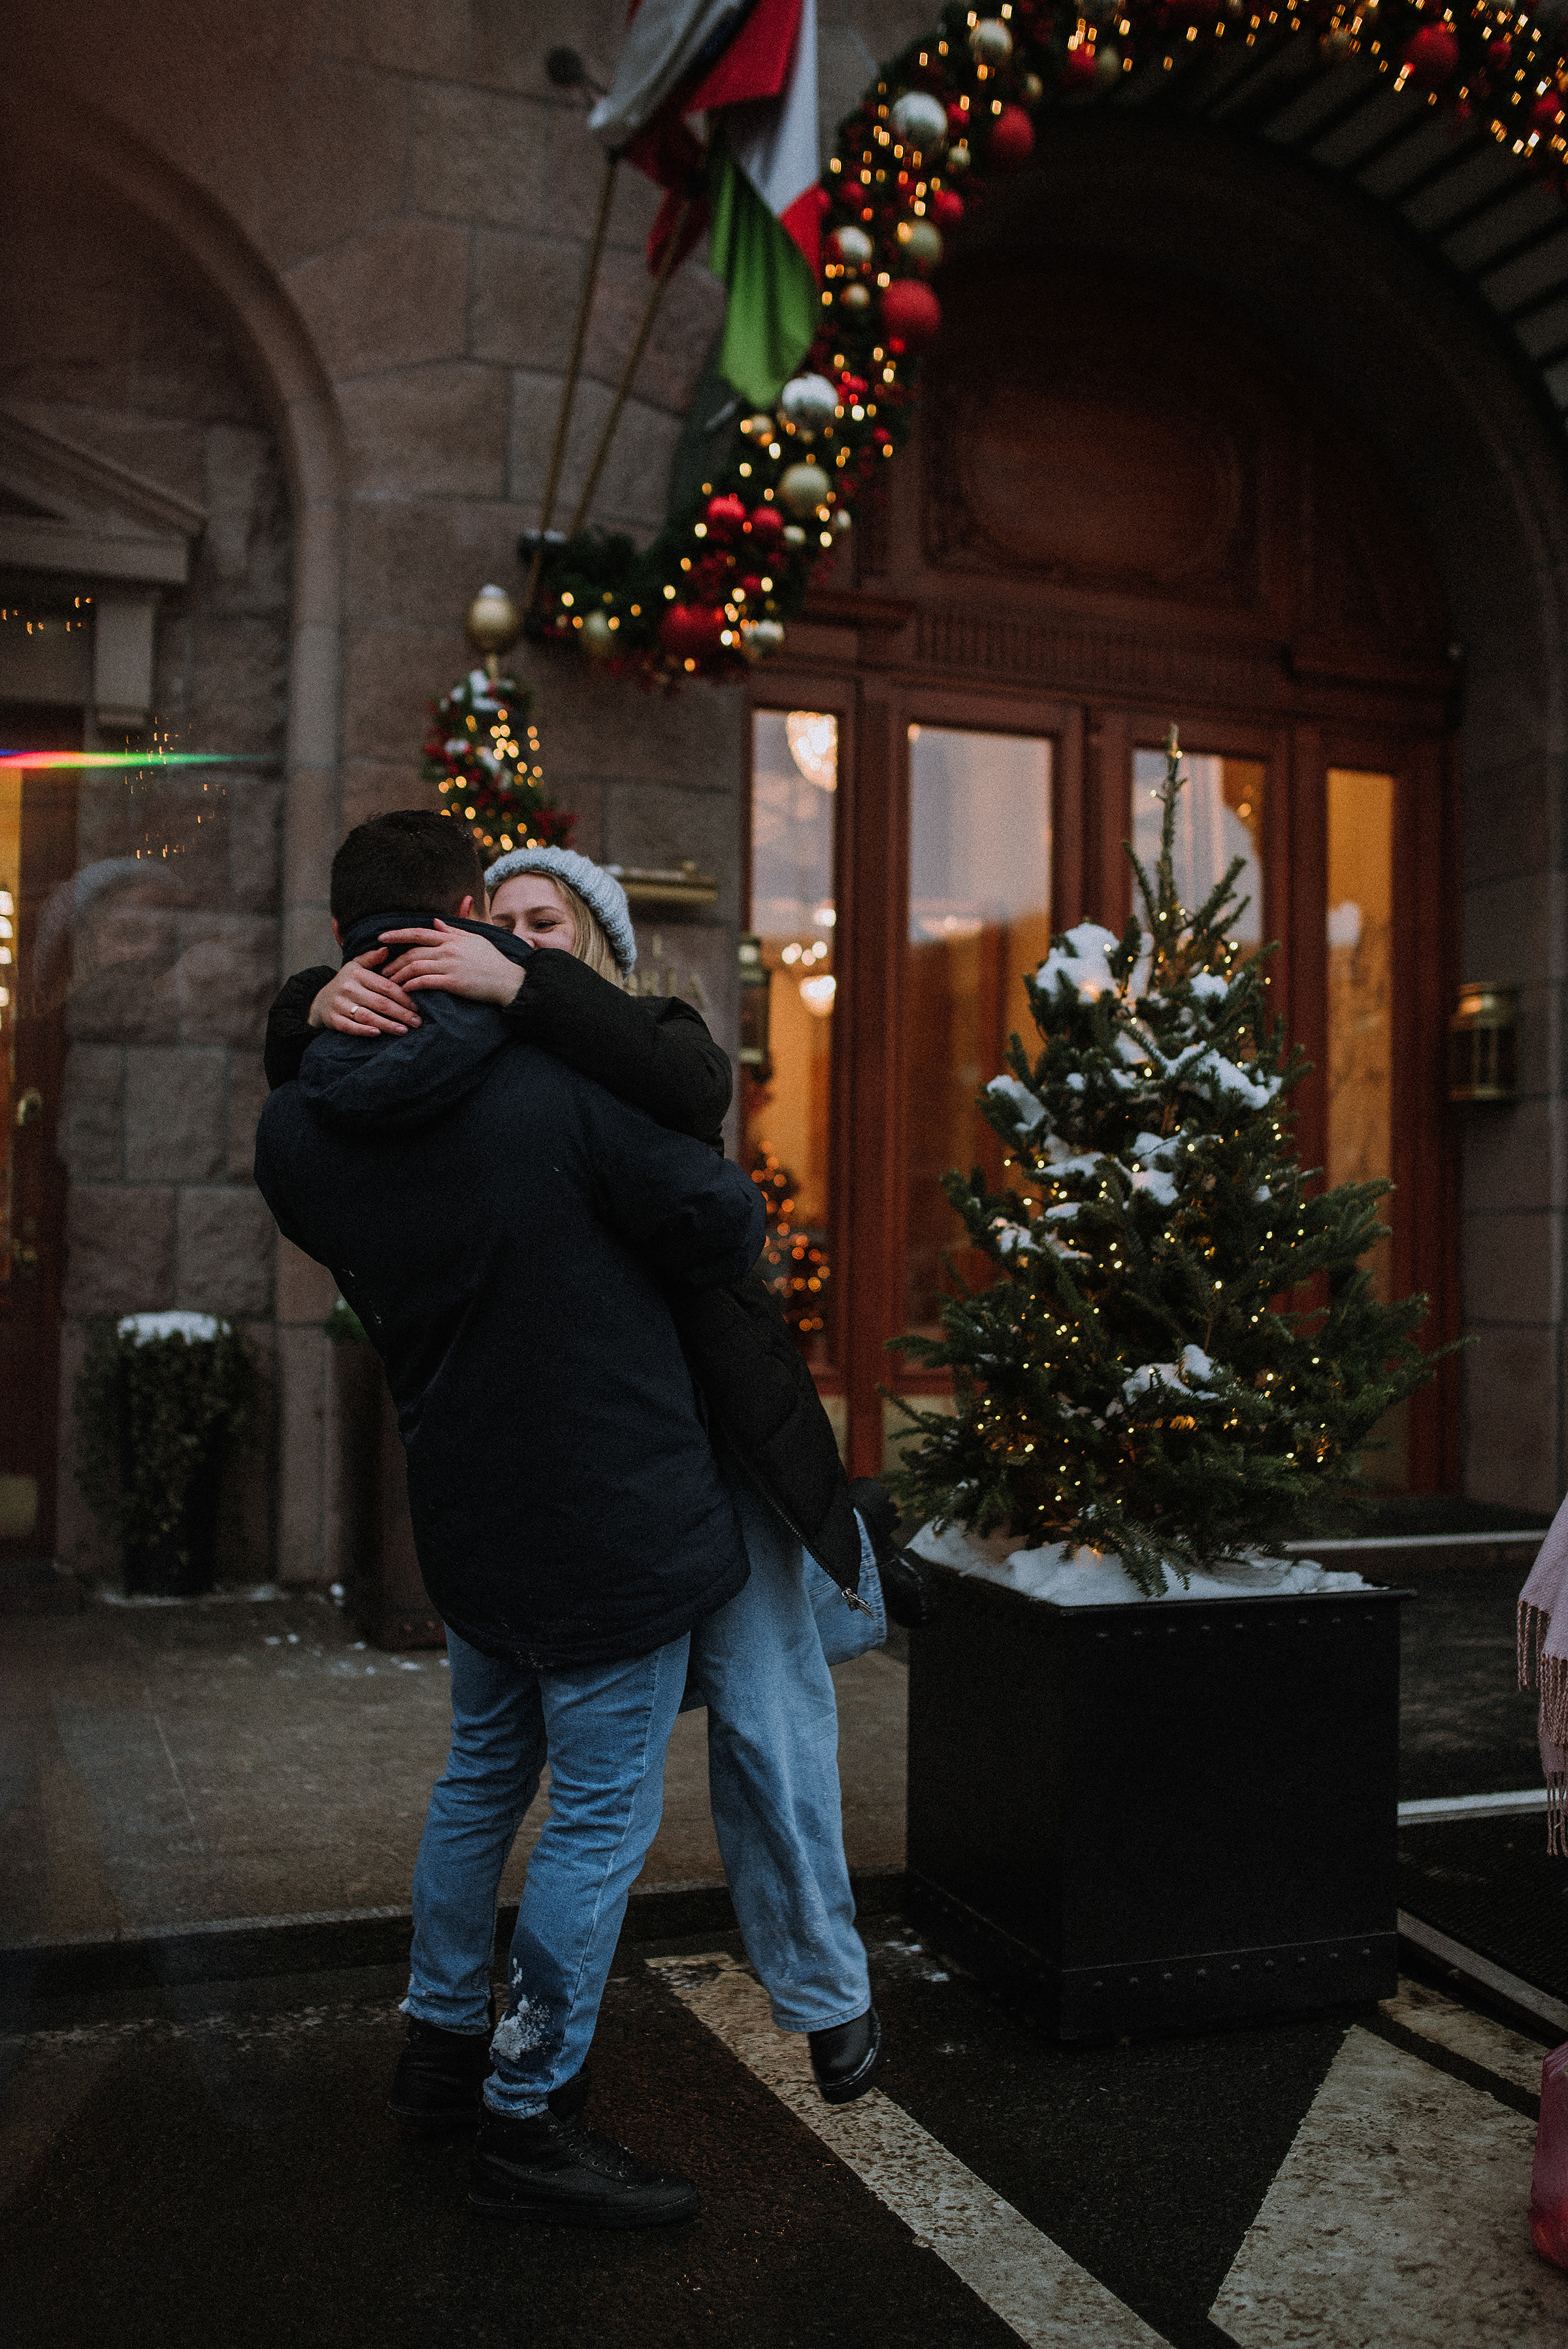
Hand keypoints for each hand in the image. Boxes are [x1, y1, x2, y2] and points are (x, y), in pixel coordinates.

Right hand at [309, 949, 420, 1036]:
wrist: (320, 1000)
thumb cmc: (347, 983)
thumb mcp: (356, 966)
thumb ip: (371, 958)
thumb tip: (386, 948)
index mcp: (357, 974)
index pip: (386, 987)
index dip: (403, 997)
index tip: (418, 1007)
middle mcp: (348, 988)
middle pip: (380, 1003)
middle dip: (401, 1013)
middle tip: (417, 1022)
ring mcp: (339, 1004)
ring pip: (367, 1016)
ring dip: (387, 1024)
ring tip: (404, 1030)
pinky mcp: (332, 1019)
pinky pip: (349, 1026)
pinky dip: (363, 1031)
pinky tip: (378, 1034)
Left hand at [378, 919, 525, 1006]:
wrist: (509, 981)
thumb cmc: (493, 961)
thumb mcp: (475, 940)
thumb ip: (454, 931)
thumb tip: (436, 922)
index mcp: (452, 939)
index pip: (419, 933)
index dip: (398, 934)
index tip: (381, 937)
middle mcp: (449, 950)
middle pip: (413, 952)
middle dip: (395, 961)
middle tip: (384, 970)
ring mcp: (450, 965)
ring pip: (416, 967)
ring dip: (400, 975)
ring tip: (392, 983)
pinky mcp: (453, 982)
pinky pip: (425, 982)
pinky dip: (412, 985)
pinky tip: (405, 990)